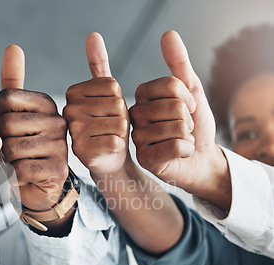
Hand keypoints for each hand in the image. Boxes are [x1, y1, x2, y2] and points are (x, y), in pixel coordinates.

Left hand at [0, 45, 67, 211]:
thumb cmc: (23, 148)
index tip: (6, 129)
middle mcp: (58, 121)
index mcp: (47, 103)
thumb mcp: (15, 113)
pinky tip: (24, 176)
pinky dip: (14, 176)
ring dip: (7, 161)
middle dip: (0, 142)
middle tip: (12, 151)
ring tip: (18, 163)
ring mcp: (60, 146)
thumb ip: (12, 82)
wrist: (39, 187)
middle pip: (6, 124)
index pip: (5, 98)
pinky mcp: (57, 170)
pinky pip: (20, 169)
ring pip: (11, 148)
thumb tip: (13, 47)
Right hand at [63, 32, 129, 180]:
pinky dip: (118, 147)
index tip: (107, 111)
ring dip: (121, 133)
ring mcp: (74, 132)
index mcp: (73, 92)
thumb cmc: (107, 125)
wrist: (107, 159)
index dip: (119, 100)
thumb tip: (93, 35)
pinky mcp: (82, 152)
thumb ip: (98, 64)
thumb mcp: (105, 93)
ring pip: (118, 124)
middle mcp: (69, 110)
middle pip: (116, 105)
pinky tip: (108, 150)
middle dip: (121, 117)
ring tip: (108, 137)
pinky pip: (115, 141)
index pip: (112, 86)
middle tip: (109, 127)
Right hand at [129, 31, 228, 204]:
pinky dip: (186, 149)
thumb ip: (178, 64)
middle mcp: (134, 117)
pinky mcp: (145, 159)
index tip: (186, 109)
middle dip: (189, 119)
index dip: (188, 97)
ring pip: (177, 127)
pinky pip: (175, 146)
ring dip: (188, 136)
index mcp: (141, 98)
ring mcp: (137, 139)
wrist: (200, 158)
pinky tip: (178, 154)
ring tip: (179, 140)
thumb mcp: (190, 91)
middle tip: (182, 128)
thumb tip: (168, 34)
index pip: (170, 85)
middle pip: (175, 107)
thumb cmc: (193, 125)